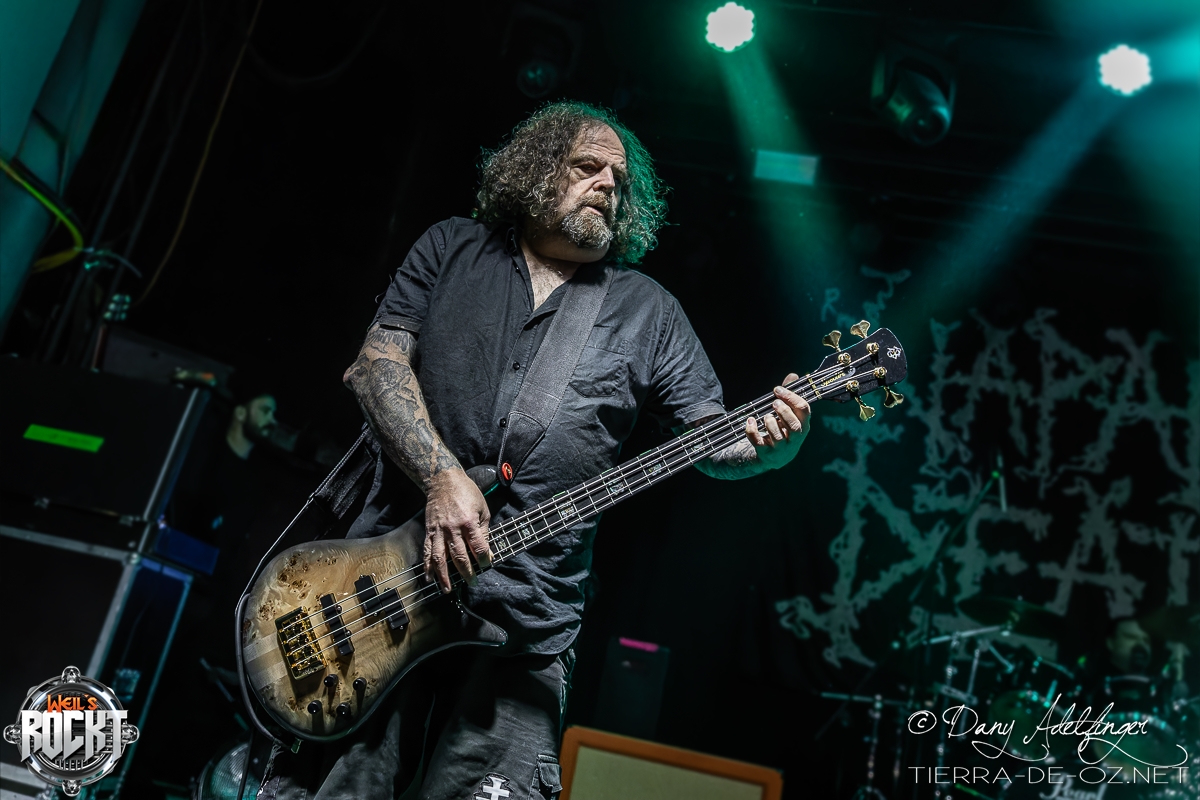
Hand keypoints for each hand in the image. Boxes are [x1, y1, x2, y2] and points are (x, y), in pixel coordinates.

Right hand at [423, 468, 491, 592]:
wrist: (443, 480)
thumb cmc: (467, 493)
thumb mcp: (483, 509)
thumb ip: (484, 531)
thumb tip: (487, 552)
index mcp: (469, 522)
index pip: (478, 547)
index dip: (484, 559)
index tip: (487, 565)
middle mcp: (453, 529)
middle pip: (460, 556)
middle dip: (467, 573)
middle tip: (471, 583)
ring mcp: (439, 531)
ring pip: (440, 558)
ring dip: (444, 576)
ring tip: (447, 589)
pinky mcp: (430, 531)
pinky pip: (427, 551)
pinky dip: (427, 565)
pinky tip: (429, 577)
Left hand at [743, 374, 810, 468]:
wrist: (773, 457)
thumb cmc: (782, 430)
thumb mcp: (787, 414)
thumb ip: (789, 396)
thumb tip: (793, 375)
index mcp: (803, 426)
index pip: (804, 410)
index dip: (791, 397)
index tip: (777, 389)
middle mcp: (794, 439)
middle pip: (794, 426)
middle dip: (783, 411)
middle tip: (774, 403)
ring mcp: (780, 448)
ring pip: (778, 436)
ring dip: (770, 422)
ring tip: (766, 416)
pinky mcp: (766, 454)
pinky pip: (758, 442)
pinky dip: (752, 430)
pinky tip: (750, 421)